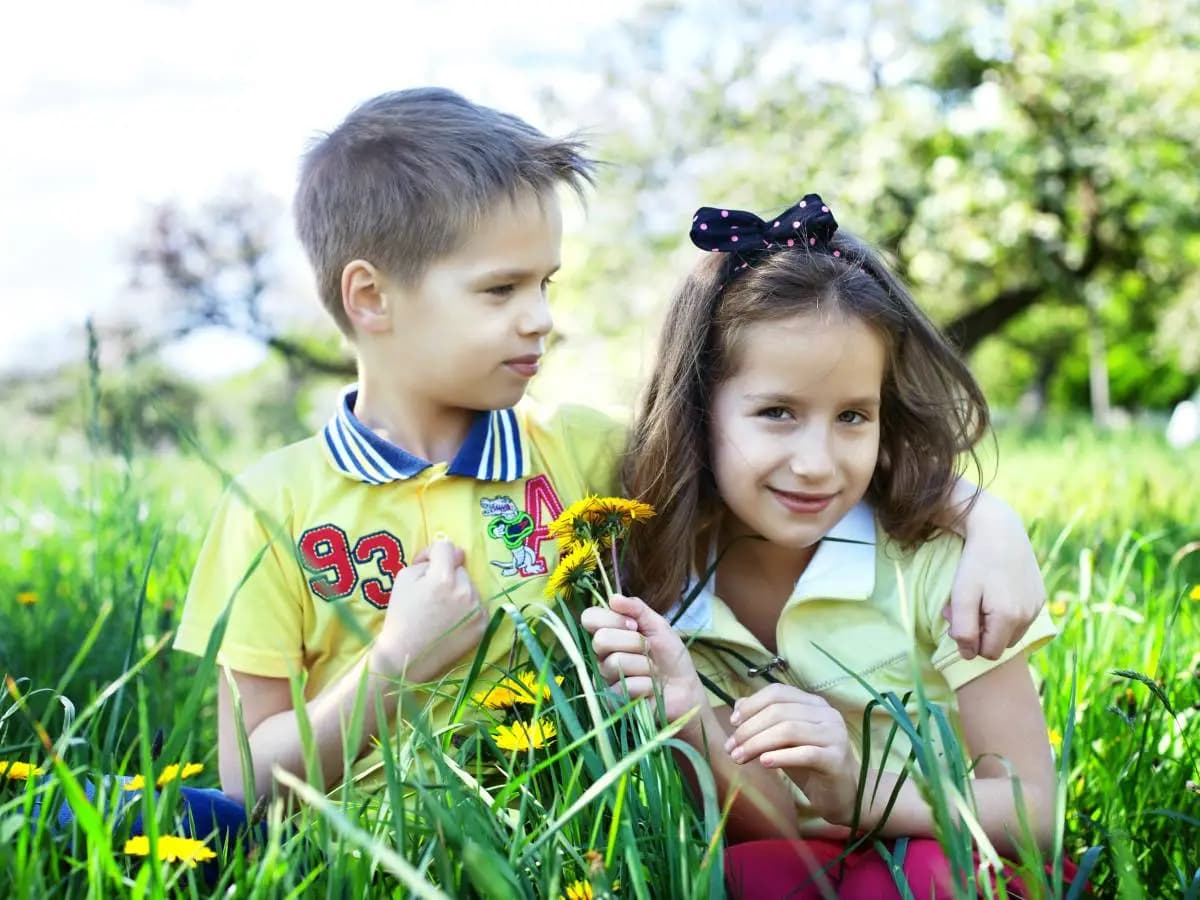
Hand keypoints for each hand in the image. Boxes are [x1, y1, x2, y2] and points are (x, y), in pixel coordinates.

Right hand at [370, 540, 485, 681]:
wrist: (406, 657)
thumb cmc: (401, 617)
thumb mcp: (403, 579)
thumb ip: (428, 560)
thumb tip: (454, 553)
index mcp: (443, 578)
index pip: (446, 547)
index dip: (431, 553)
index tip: (423, 567)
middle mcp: (466, 590)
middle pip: (458, 569)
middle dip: (445, 575)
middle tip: (430, 595)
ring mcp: (477, 609)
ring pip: (469, 586)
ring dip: (458, 591)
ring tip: (440, 611)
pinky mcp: (484, 625)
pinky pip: (477, 604)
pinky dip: (466, 608)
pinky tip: (451, 621)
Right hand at [580, 594, 708, 728]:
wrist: (685, 688)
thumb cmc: (670, 657)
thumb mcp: (658, 626)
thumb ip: (637, 609)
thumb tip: (613, 597)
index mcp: (609, 632)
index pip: (589, 618)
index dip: (611, 619)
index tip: (635, 626)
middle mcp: (602, 655)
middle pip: (601, 640)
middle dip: (633, 642)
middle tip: (650, 650)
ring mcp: (604, 678)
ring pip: (614, 662)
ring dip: (644, 666)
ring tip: (653, 671)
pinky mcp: (611, 701)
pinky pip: (624, 686)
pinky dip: (646, 685)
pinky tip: (651, 689)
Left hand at [724, 684, 858, 826]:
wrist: (844, 795)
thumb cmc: (811, 766)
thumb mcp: (785, 741)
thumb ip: (766, 722)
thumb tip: (738, 705)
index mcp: (814, 704)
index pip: (778, 692)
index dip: (752, 705)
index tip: (732, 723)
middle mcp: (827, 714)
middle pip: (779, 712)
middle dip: (749, 729)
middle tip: (730, 748)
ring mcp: (834, 735)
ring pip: (788, 730)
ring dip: (757, 743)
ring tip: (739, 758)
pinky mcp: (836, 759)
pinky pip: (804, 753)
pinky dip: (780, 757)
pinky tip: (763, 763)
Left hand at [947, 496, 1045, 659]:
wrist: (999, 530)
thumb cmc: (975, 563)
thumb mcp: (962, 595)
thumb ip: (963, 629)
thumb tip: (968, 655)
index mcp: (1009, 618)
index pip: (988, 653)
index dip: (969, 641)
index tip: (956, 618)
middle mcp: (1029, 616)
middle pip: (1001, 644)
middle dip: (981, 633)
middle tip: (963, 606)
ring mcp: (1037, 607)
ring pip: (1011, 633)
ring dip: (994, 624)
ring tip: (978, 599)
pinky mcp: (1040, 597)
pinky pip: (1021, 618)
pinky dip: (1006, 613)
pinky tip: (994, 591)